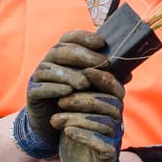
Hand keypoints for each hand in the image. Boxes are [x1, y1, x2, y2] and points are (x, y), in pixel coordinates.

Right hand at [18, 30, 109, 157]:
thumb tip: (129, 72)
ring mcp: (38, 77)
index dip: (84, 37)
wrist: (53, 124)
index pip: (69, 38)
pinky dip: (54, 88)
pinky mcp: (32, 94)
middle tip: (101, 62)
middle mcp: (48, 62)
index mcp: (62, 55)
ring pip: (49, 68)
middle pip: (60, 50)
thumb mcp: (91, 87)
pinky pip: (40, 87)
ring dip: (68, 74)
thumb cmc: (75, 100)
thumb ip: (105, 78)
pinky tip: (68, 92)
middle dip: (81, 54)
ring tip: (85, 82)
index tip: (102, 43)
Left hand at [53, 65, 125, 161]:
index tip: (84, 72)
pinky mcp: (109, 156)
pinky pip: (102, 143)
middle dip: (83, 99)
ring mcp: (115, 139)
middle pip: (108, 104)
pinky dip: (84, 136)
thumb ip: (77, 95)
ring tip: (57, 119)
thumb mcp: (76, 113)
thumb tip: (70, 69)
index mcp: (111, 108)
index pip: (115, 88)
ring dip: (78, 118)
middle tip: (61, 102)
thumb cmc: (78, 138)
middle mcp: (117, 122)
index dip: (102, 78)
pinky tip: (69, 132)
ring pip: (103, 122)